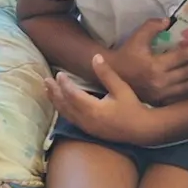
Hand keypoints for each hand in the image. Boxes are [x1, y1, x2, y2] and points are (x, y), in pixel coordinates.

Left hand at [47, 55, 161, 144]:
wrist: (142, 130)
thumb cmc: (133, 108)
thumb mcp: (121, 89)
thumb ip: (106, 74)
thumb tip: (95, 57)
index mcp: (94, 109)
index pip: (72, 95)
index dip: (64, 84)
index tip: (59, 74)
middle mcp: (87, 120)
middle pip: (65, 105)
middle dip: (55, 92)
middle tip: (46, 80)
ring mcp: (87, 127)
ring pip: (66, 114)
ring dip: (56, 101)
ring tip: (48, 91)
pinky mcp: (89, 131)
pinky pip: (71, 119)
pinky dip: (62, 110)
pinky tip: (60, 104)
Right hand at [102, 18, 187, 104]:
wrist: (112, 74)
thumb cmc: (127, 54)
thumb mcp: (137, 37)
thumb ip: (152, 27)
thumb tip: (168, 20)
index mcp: (155, 65)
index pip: (181, 57)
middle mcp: (159, 81)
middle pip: (187, 74)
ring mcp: (160, 94)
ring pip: (185, 88)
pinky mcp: (158, 101)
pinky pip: (178, 98)